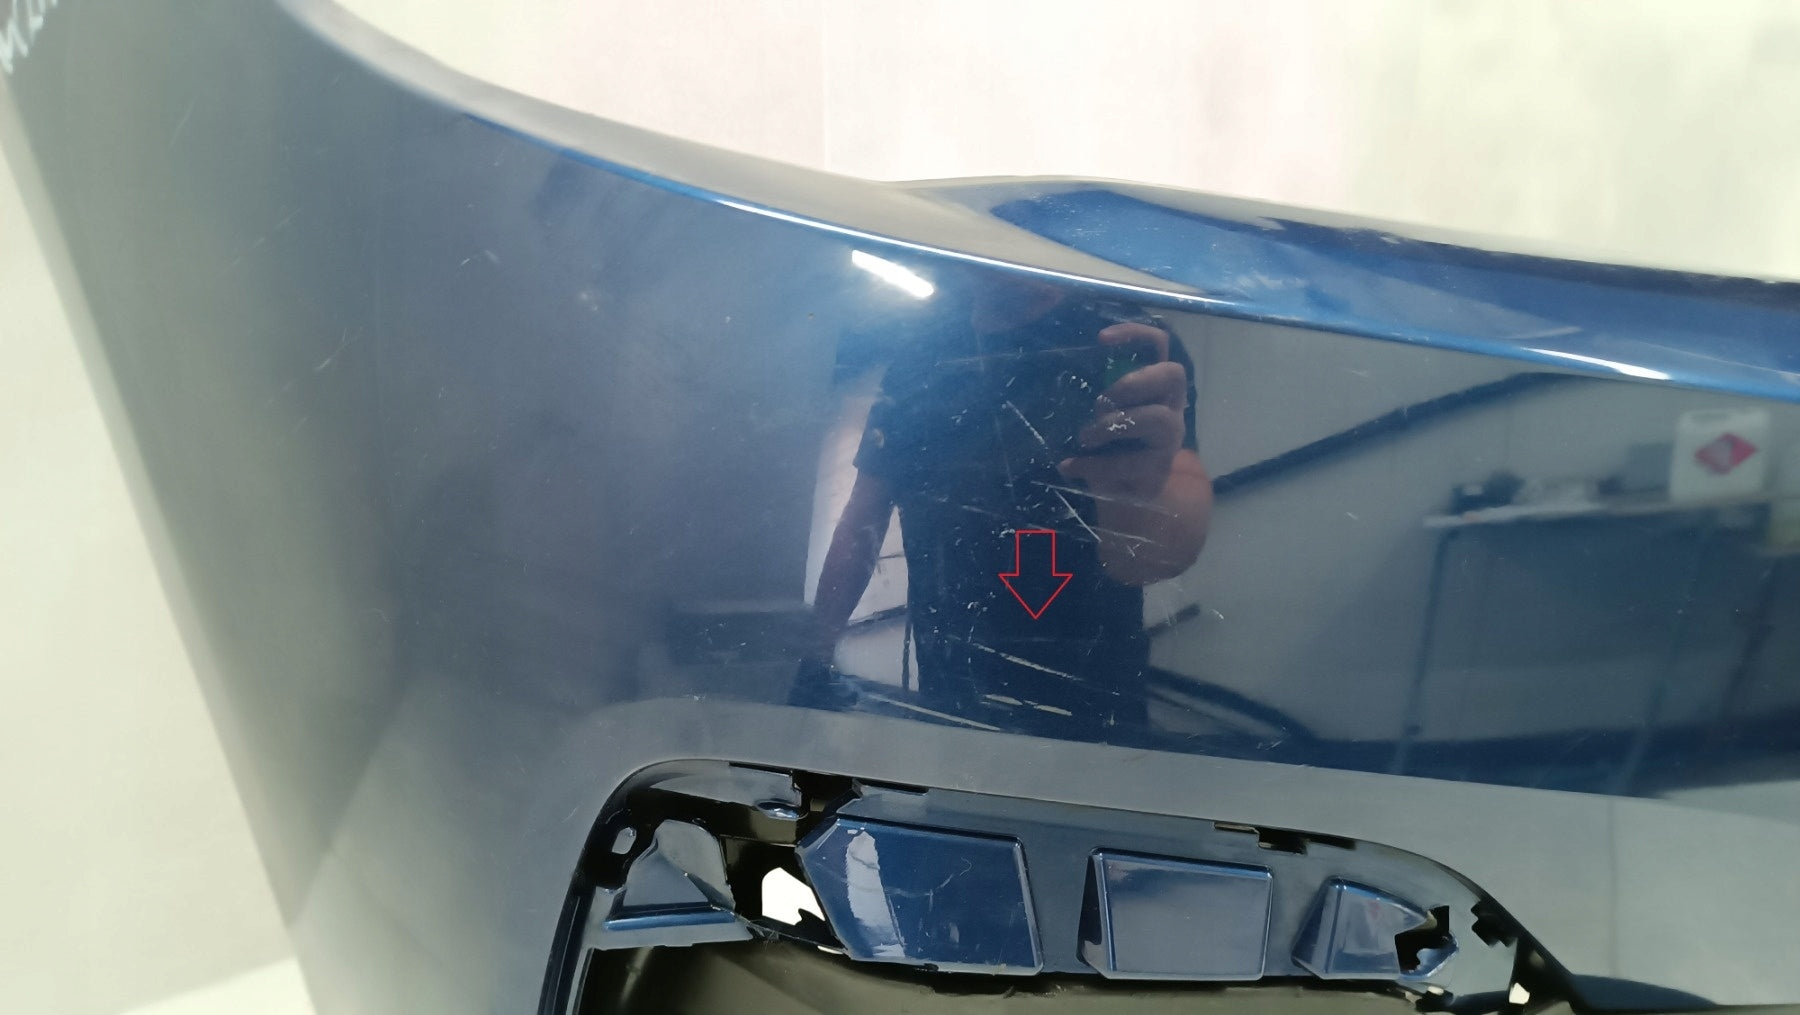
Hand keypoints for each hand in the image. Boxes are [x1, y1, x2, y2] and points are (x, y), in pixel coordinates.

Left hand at [1058, 321, 1186, 498]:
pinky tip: (1070, 467)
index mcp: (1155, 385)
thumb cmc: (1106, 443)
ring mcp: (1170, 438)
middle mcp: (1171, 406)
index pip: (1160, 345)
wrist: (1119, 495)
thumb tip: (1050, 373)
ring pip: (1157, 418)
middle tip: (1099, 401)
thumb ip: (1090, 392)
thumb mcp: (1098, 413)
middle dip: (1133, 382)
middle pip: (1173, 374)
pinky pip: (1133, 462)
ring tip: (1085, 437)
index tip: (1101, 338)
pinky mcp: (1159, 469)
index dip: (1136, 335)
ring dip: (1114, 424)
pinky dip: (1097, 465)